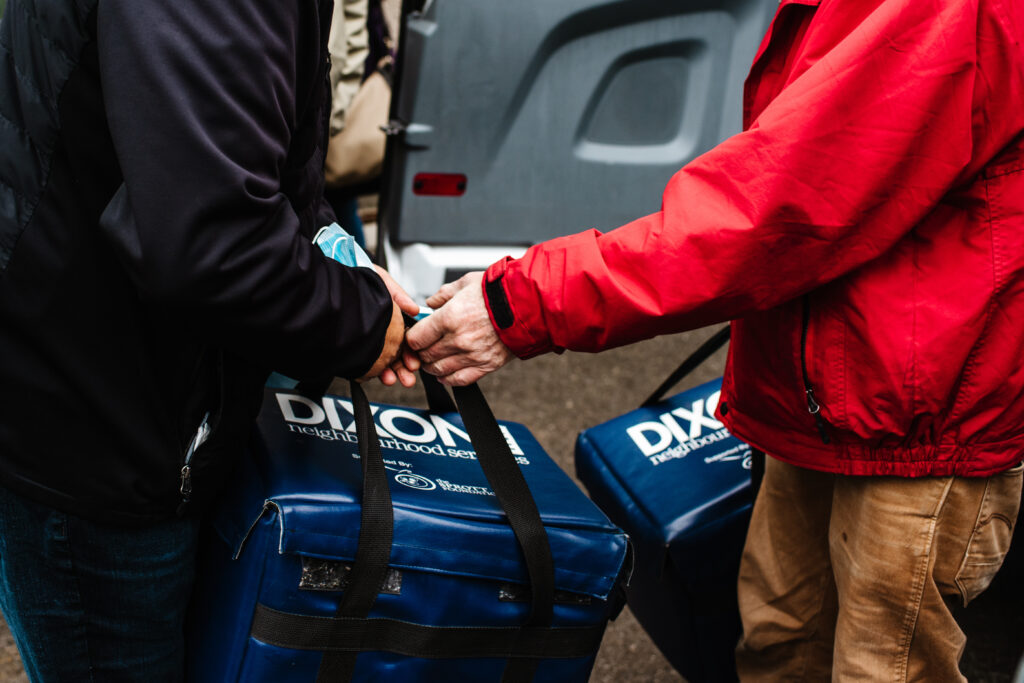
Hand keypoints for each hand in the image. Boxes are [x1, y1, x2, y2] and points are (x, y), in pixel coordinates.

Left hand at [361, 267, 420, 386]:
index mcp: (385, 316)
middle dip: (402, 367)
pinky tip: (378, 376)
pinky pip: (365, 366)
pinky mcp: (351, 350)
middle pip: (394, 353)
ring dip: (391, 373)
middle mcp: (376, 330)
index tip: (414, 360)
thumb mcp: (379, 281)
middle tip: (408, 377)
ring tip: (394, 380)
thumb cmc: (349, 280)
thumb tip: (414, 309)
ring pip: (381, 362)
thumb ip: (398, 294)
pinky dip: (373, 373)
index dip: (410, 350)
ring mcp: (363, 341)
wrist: (325, 290)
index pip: (403, 338)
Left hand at [405, 272, 513, 385]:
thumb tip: (431, 303)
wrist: (528, 305)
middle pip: (426, 355)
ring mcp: (472, 355)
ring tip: (432, 360)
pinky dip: (448, 379)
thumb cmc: (500, 292)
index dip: (412, 338)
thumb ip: (444, 294)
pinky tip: (445, 374)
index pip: (417, 338)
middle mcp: (459, 339)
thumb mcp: (467, 282)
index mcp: (450, 317)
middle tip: (422, 348)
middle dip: (421, 352)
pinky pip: (460, 379)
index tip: (414, 336)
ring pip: (439, 370)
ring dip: (432, 366)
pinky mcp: (486, 365)